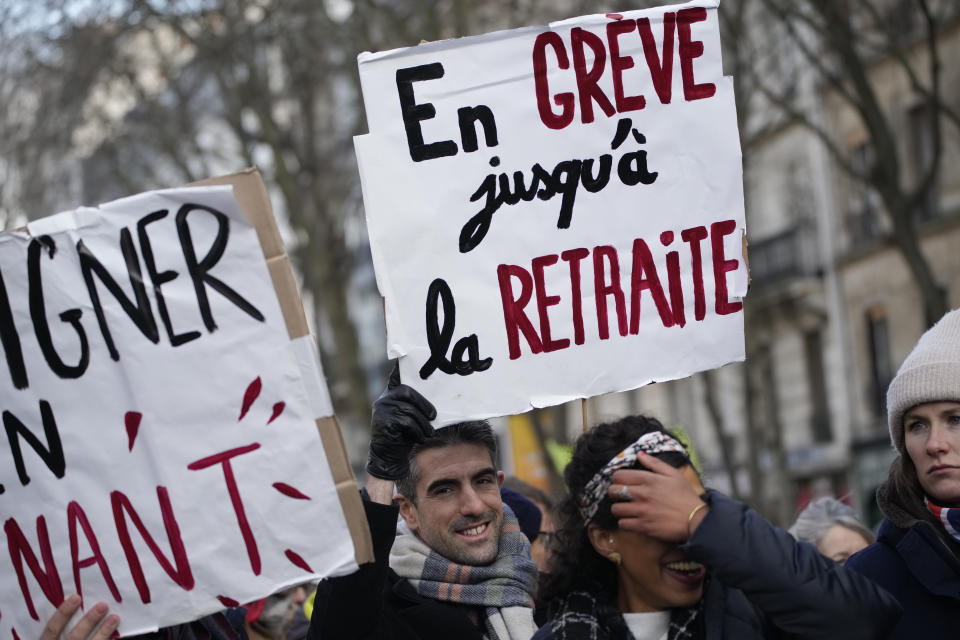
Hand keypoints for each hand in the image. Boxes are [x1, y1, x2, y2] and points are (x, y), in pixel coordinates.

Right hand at [40, 595, 119, 639]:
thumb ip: (57, 633)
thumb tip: (74, 604)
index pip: (51, 631)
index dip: (62, 614)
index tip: (76, 597)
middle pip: (73, 638)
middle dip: (88, 622)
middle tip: (103, 605)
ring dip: (103, 633)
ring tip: (114, 618)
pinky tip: (116, 637)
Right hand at [365, 364, 435, 479]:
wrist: (389, 455)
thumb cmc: (404, 435)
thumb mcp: (411, 417)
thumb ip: (416, 406)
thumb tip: (437, 400)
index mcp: (391, 394)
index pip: (397, 376)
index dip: (402, 365)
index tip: (406, 353)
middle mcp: (384, 399)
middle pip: (407, 392)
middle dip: (424, 405)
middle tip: (434, 416)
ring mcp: (381, 410)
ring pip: (409, 410)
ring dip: (423, 424)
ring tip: (429, 433)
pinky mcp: (382, 422)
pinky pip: (406, 422)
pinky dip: (417, 431)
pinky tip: (419, 438)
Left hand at [608, 454, 707, 542]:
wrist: (696, 519)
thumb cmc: (685, 496)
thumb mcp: (673, 474)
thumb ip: (654, 463)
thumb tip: (640, 454)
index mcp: (648, 480)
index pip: (619, 476)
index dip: (617, 479)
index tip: (621, 483)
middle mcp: (642, 494)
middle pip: (613, 491)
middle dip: (614, 493)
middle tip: (620, 496)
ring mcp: (642, 511)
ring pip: (616, 509)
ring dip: (618, 509)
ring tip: (625, 509)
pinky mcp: (644, 526)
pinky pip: (623, 524)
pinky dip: (625, 522)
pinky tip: (631, 520)